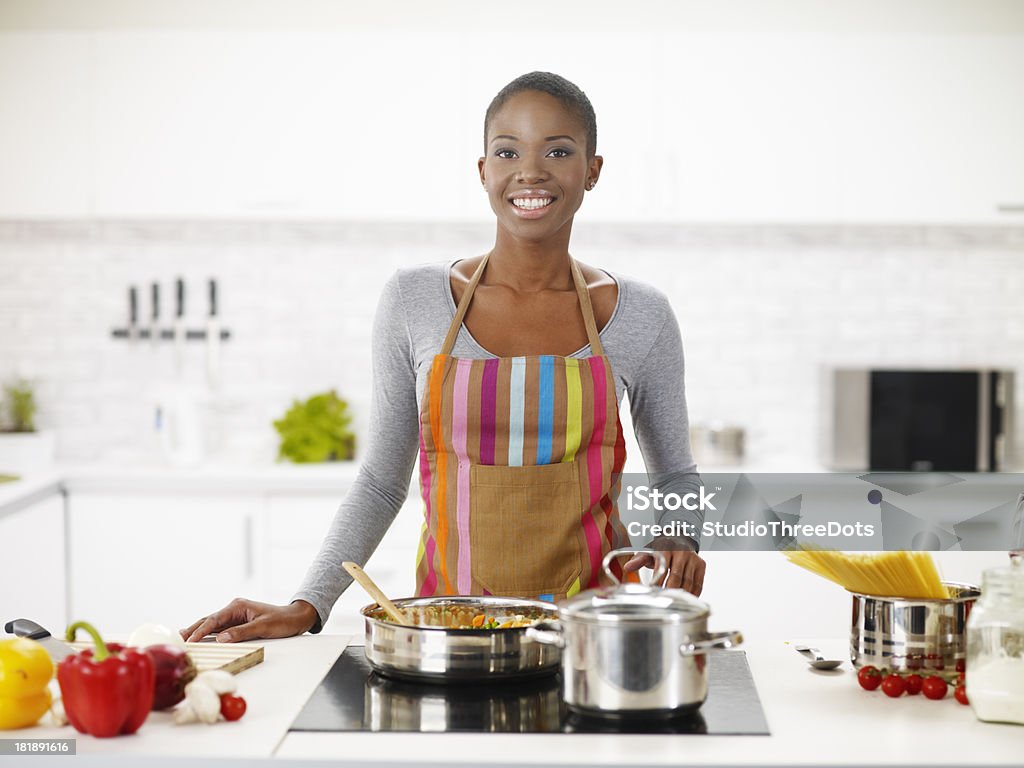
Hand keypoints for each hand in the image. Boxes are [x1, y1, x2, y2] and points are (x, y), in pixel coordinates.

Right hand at [180, 598, 318, 642]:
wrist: (296, 618)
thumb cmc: (282, 621)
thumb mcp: (263, 627)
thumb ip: (241, 633)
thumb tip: (220, 639)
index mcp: (238, 606)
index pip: (214, 620)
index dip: (200, 631)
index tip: (189, 640)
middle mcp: (234, 609)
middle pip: (209, 620)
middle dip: (194, 629)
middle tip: (178, 639)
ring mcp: (235, 616)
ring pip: (212, 624)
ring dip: (199, 631)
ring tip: (183, 638)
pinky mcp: (238, 623)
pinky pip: (220, 628)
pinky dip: (209, 634)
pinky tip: (201, 639)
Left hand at [623, 536, 705, 595]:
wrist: (678, 538)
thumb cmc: (662, 548)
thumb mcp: (648, 551)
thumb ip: (638, 560)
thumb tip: (627, 568)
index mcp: (666, 548)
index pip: (662, 568)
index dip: (658, 582)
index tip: (653, 593)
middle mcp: (681, 552)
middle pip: (676, 577)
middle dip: (669, 591)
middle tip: (663, 601)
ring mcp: (693, 558)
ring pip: (688, 582)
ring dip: (681, 595)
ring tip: (673, 603)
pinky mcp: (701, 565)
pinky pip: (698, 584)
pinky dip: (693, 594)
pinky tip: (685, 600)